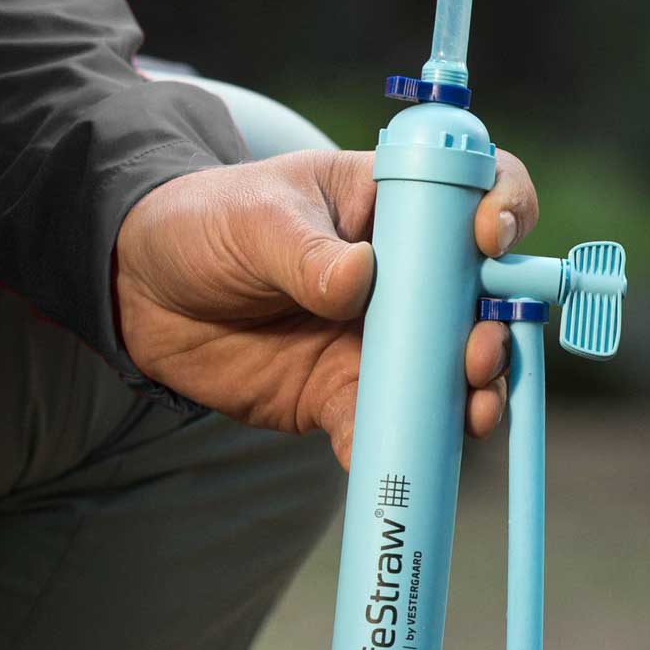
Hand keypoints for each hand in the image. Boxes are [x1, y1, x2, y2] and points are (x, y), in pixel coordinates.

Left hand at [113, 148, 538, 465]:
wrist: (146, 297)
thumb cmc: (204, 226)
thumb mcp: (252, 220)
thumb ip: (304, 250)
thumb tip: (358, 277)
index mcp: (393, 204)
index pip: (477, 191)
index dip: (504, 208)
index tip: (488, 240)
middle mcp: (405, 274)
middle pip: (485, 298)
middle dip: (499, 329)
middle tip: (479, 351)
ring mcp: (382, 339)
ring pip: (451, 372)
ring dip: (473, 395)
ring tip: (471, 411)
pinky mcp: (346, 394)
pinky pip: (385, 425)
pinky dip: (397, 446)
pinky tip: (389, 457)